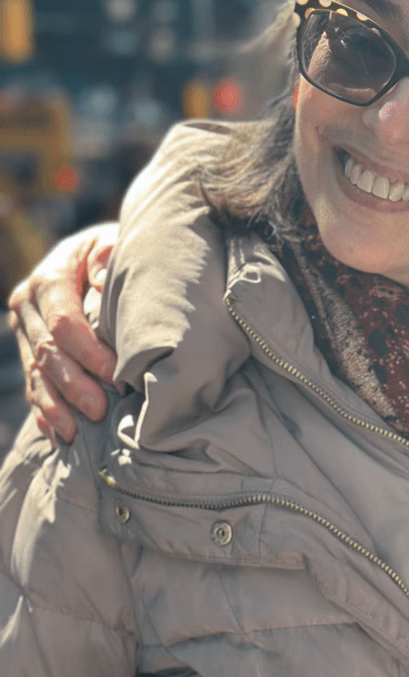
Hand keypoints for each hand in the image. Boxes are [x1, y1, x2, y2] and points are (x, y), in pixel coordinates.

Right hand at [8, 222, 118, 445]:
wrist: (94, 252)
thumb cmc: (115, 250)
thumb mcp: (114, 243)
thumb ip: (107, 257)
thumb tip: (99, 281)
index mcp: (51, 278)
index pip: (64, 322)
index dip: (88, 351)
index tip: (116, 374)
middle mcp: (28, 304)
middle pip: (48, 352)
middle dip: (73, 385)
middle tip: (99, 410)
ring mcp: (24, 327)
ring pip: (36, 372)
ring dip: (55, 405)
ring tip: (75, 433)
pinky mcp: (28, 346)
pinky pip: (32, 382)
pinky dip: (44, 410)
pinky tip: (58, 434)